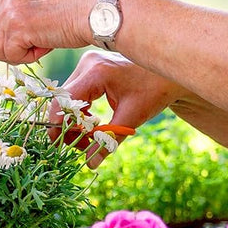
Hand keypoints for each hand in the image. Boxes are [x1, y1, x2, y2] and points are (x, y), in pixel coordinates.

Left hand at [0, 0, 102, 64]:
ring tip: (43, 44)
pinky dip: (28, 58)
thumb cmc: (79, 14)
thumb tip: (7, 41)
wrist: (95, 11)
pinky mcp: (18, 26)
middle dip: (1, 52)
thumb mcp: (42, 9)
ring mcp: (11, 11)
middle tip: (25, 55)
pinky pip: (11, 55)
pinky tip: (45, 46)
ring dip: (20, 55)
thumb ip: (21, 18)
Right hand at [57, 51, 186, 166]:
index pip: (66, 100)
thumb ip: (108, 140)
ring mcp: (88, 64)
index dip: (59, 124)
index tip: (60, 145)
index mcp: (96, 72)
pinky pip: (77, 95)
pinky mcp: (91, 69)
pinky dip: (81, 113)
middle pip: (64, 100)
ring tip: (90, 139)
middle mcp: (88, 64)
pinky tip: (93, 126)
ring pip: (69, 99)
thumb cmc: (154, 92)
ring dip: (75, 122)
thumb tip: (90, 163)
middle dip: (69, 126)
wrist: (168, 76)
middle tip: (80, 146)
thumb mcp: (131, 118)